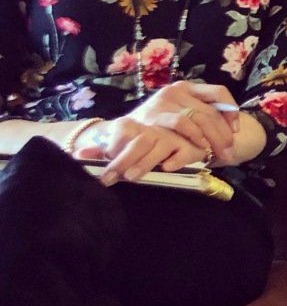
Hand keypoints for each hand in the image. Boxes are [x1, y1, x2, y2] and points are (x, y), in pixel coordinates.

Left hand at [82, 117, 206, 183]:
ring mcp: (172, 138)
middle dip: (122, 160)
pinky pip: (184, 153)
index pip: (122, 131)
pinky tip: (167, 168)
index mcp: (135, 126)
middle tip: (108, 179)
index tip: (104, 164)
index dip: (112, 147)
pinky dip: (176, 160)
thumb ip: (102, 151)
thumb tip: (78, 155)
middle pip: (138, 142)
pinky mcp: (189, 148)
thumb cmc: (146, 144)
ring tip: (131, 177)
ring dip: (145, 162)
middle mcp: (153, 130)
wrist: (183, 134)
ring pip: (159, 147)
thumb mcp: (123, 144)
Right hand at [129, 80, 237, 162]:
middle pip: (211, 111)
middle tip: (230, 153)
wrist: (120, 132)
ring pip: (200, 118)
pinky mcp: (155, 115)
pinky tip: (201, 149)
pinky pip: (183, 124)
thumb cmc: (156, 126)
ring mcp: (165, 102)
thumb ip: (200, 117)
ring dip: (213, 139)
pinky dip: (196, 137)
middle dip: (224, 135)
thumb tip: (234, 131)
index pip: (218, 92)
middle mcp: (176, 91)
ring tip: (219, 155)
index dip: (231, 111)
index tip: (236, 130)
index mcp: (186, 87)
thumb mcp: (179, 115)